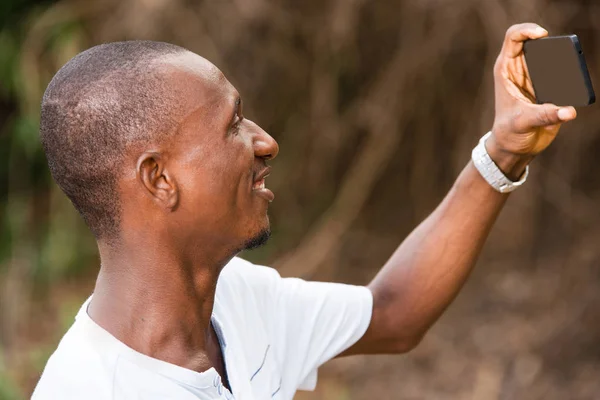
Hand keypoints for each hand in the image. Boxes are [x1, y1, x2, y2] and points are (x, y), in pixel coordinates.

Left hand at [486, 23, 576, 179]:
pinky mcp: (551, 88)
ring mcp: (537, 77)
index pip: (514, 38)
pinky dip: (571, 79)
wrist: (515, 148)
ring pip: (554, 59)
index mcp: (506, 69)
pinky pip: (565, 76)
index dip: (528, 30)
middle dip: (553, 47)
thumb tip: (569, 111)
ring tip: (565, 81)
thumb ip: (544, 115)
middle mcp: (521, 69)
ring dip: (564, 64)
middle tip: (564, 57)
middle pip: (539, 44)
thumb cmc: (509, 133)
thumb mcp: (523, 122)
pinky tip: (571, 92)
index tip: (542, 35)